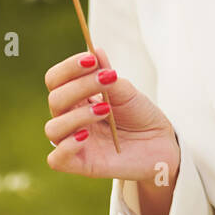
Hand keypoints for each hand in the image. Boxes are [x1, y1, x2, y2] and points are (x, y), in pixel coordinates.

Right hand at [43, 47, 179, 182]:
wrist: (162, 144)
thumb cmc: (140, 115)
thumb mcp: (127, 92)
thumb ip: (108, 76)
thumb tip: (95, 50)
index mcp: (77, 97)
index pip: (56, 80)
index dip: (68, 68)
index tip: (91, 60)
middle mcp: (70, 118)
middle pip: (55, 100)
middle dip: (79, 86)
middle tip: (108, 80)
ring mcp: (74, 142)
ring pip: (53, 128)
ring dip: (77, 115)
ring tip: (105, 110)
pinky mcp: (82, 164)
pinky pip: (56, 159)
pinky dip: (67, 146)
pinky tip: (86, 136)